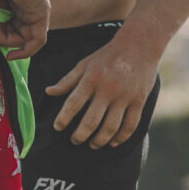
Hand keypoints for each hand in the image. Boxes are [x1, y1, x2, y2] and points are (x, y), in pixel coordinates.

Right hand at [0, 0, 50, 58]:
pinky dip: (25, 52)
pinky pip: (37, 41)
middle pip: (18, 34)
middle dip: (1, 36)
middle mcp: (29, 6)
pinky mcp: (41, 14)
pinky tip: (11, 55)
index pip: (10, 24)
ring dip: (6, 41)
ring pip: (25, 39)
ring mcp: (37, 10)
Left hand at [46, 28, 159, 147]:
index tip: (57, 128)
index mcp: (91, 79)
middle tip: (74, 141)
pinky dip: (121, 138)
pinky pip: (130, 125)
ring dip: (99, 140)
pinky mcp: (139, 101)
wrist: (140, 45)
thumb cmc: (108, 55)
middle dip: (80, 135)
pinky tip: (113, 142)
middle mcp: (107, 89)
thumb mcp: (85, 64)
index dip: (63, 119)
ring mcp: (124, 97)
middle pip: (91, 121)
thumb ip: (67, 80)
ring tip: (92, 144)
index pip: (73, 104)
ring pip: (110, 127)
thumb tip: (48, 92)